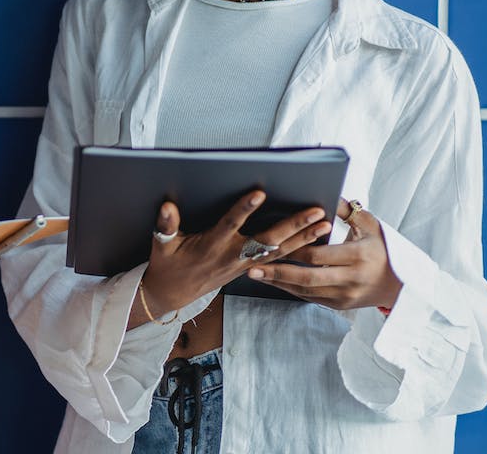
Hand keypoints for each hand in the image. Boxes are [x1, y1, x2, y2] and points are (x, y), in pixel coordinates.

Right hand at [142, 190, 332, 313]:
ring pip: (279, 252)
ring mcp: (243, 265)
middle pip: (267, 240)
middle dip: (293, 226)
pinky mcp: (249, 270)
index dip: (244, 209)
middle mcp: (232, 256)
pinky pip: (277, 261)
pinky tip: (314, 244)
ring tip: (325, 226)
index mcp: (211, 245)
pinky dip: (296, 252)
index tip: (260, 193)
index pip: (231, 224)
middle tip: (315, 212)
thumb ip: (165, 224)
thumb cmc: (168, 264)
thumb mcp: (161, 244)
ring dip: (303, 239)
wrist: (172, 294)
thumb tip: (167, 206)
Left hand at [245, 198, 402, 309]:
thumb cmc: (384, 248)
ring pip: (306, 290)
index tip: (273, 241)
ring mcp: (346, 295)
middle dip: (278, 272)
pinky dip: (290, 289)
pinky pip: (310, 297)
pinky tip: (273, 281)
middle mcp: (352, 279)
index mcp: (359, 256)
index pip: (320, 254)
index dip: (295, 248)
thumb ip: (346, 210)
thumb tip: (325, 191)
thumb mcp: (370, 225)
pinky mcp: (340, 305)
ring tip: (254, 273)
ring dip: (278, 283)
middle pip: (308, 277)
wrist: (402, 284)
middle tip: (251, 264)